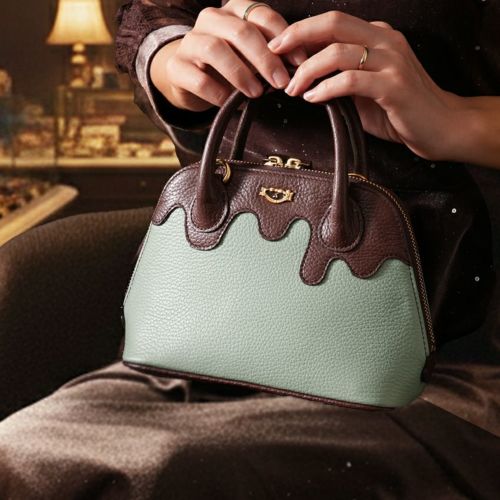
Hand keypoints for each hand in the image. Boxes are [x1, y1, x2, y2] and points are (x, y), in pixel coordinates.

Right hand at [150, 0, 306, 112]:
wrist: (188, 77)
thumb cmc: (228, 65)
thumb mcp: (251, 56)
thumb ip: (272, 56)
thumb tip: (300, 68)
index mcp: (234, 12)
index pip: (262, 15)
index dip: (284, 38)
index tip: (300, 63)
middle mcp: (210, 20)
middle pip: (240, 31)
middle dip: (265, 58)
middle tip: (281, 82)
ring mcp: (190, 42)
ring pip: (215, 49)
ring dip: (240, 73)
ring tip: (256, 93)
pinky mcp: (177, 67)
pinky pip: (198, 78)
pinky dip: (218, 93)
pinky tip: (230, 103)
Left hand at [267, 11, 463, 160]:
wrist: (441, 126)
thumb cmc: (400, 110)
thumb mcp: (366, 89)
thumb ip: (341, 78)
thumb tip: (304, 78)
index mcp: (377, 36)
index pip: (332, 23)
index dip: (301, 31)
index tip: (278, 47)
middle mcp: (385, 40)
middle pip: (332, 24)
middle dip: (296, 36)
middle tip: (275, 55)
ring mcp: (391, 61)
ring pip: (338, 52)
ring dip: (308, 71)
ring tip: (293, 88)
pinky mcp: (394, 86)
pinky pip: (351, 81)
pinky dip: (326, 89)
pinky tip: (314, 98)